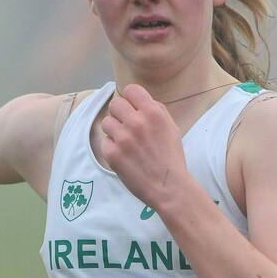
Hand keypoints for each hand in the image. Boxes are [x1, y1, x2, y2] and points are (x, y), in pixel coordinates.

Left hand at [100, 83, 190, 207]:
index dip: (130, 99)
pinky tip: (124, 155)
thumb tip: (140, 101)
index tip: (132, 107)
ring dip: (114, 130)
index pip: (131, 90)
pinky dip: (112, 147)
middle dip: (120, 113)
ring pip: (107, 122)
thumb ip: (156, 110)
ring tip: (125, 142)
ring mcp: (123, 138)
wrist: (168, 187)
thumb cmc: (172, 158)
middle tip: (126, 126)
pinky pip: (105, 141)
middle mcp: (136, 122)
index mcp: (153, 113)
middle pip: (115, 103)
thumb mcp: (171, 128)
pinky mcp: (112, 154)